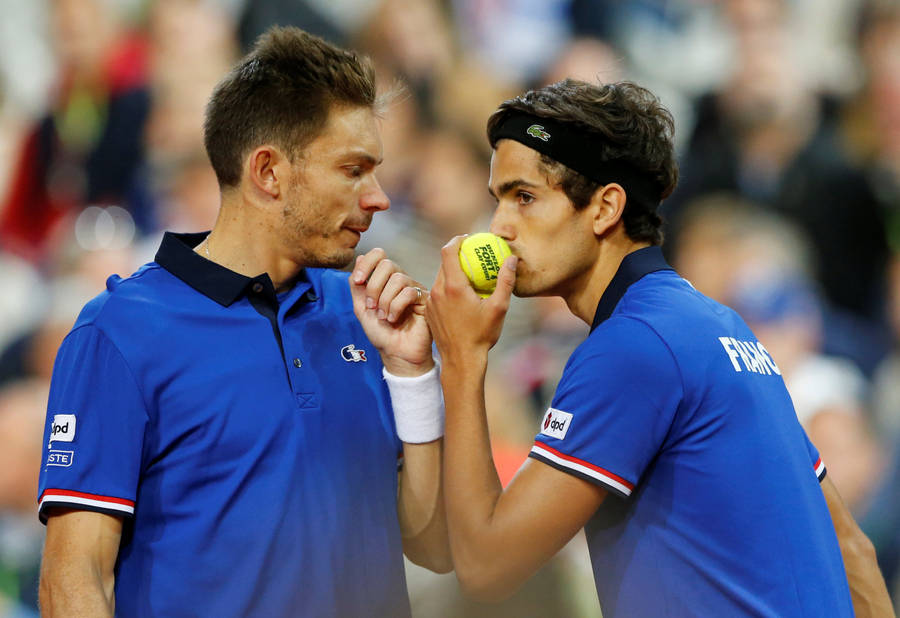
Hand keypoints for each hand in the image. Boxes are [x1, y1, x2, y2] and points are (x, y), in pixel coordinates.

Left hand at [350, 248, 433, 375]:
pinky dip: (396, 307)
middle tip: (372, 307)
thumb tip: (360, 257)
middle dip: (374, 287)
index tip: (358, 281)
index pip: (379, 256)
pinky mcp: (425, 299)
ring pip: (398, 279)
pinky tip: (394, 319)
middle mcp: (401, 281)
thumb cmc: (382, 334)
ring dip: (385, 301)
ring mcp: (414, 289)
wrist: (395, 353)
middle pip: (387, 264)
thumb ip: (357, 285)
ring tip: (384, 317)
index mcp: (386, 280)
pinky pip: (408, 293)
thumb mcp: (362, 308)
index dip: (366, 264)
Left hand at [425, 236, 516, 366]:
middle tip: (472, 254)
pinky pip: (437, 292)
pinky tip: (461, 294)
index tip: (468, 238)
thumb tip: (511, 259)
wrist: (461, 360)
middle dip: (456, 255)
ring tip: (469, 274)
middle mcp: (438, 291)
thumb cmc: (482, 335)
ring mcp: (431, 302)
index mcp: (453, 287)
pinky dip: (447, 287)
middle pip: (444, 263)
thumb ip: (505, 281)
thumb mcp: (499, 308)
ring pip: (439, 277)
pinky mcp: (429, 311)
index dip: (457, 240)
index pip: (448, 251)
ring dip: (452, 272)